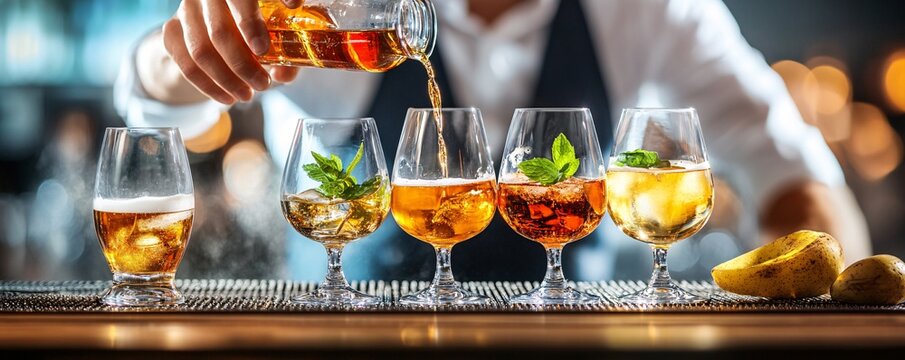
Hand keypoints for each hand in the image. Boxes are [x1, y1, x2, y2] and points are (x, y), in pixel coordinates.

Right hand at [161, 0, 302, 104]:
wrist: (226, 24)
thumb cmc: (260, 25)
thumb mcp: (279, 33)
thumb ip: (285, 49)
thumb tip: (282, 74)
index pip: (238, 0)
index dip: (250, 23)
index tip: (262, 49)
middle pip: (220, 31)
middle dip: (242, 65)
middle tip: (262, 84)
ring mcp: (187, 10)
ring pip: (200, 51)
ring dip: (226, 80)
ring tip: (246, 95)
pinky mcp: (172, 29)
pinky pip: (185, 63)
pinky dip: (207, 86)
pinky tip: (226, 98)